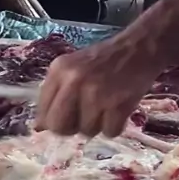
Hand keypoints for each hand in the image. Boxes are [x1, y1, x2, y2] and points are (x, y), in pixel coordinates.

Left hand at [35, 32, 165, 137]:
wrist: (140, 48)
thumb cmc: (105, 59)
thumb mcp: (73, 68)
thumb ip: (55, 94)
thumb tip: (39, 127)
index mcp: (59, 70)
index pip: (43, 112)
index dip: (54, 120)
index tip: (67, 117)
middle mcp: (74, 82)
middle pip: (60, 127)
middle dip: (71, 128)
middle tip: (85, 117)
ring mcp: (97, 94)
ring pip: (86, 131)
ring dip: (98, 124)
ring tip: (106, 105)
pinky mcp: (119, 105)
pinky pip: (109, 132)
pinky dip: (115, 126)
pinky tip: (119, 109)